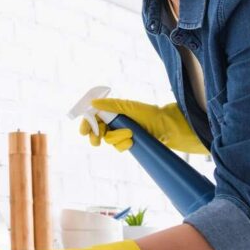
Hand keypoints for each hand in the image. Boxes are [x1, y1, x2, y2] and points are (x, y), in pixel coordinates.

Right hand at [79, 98, 208, 154]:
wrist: (166, 127)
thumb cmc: (149, 113)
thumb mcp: (128, 107)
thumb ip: (110, 105)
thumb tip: (92, 103)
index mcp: (113, 111)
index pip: (94, 116)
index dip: (87, 123)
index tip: (84, 131)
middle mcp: (115, 121)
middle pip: (97, 130)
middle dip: (95, 136)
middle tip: (96, 141)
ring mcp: (121, 133)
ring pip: (108, 140)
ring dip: (117, 138)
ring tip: (129, 134)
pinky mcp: (128, 143)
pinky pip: (118, 147)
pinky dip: (124, 144)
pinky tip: (132, 141)